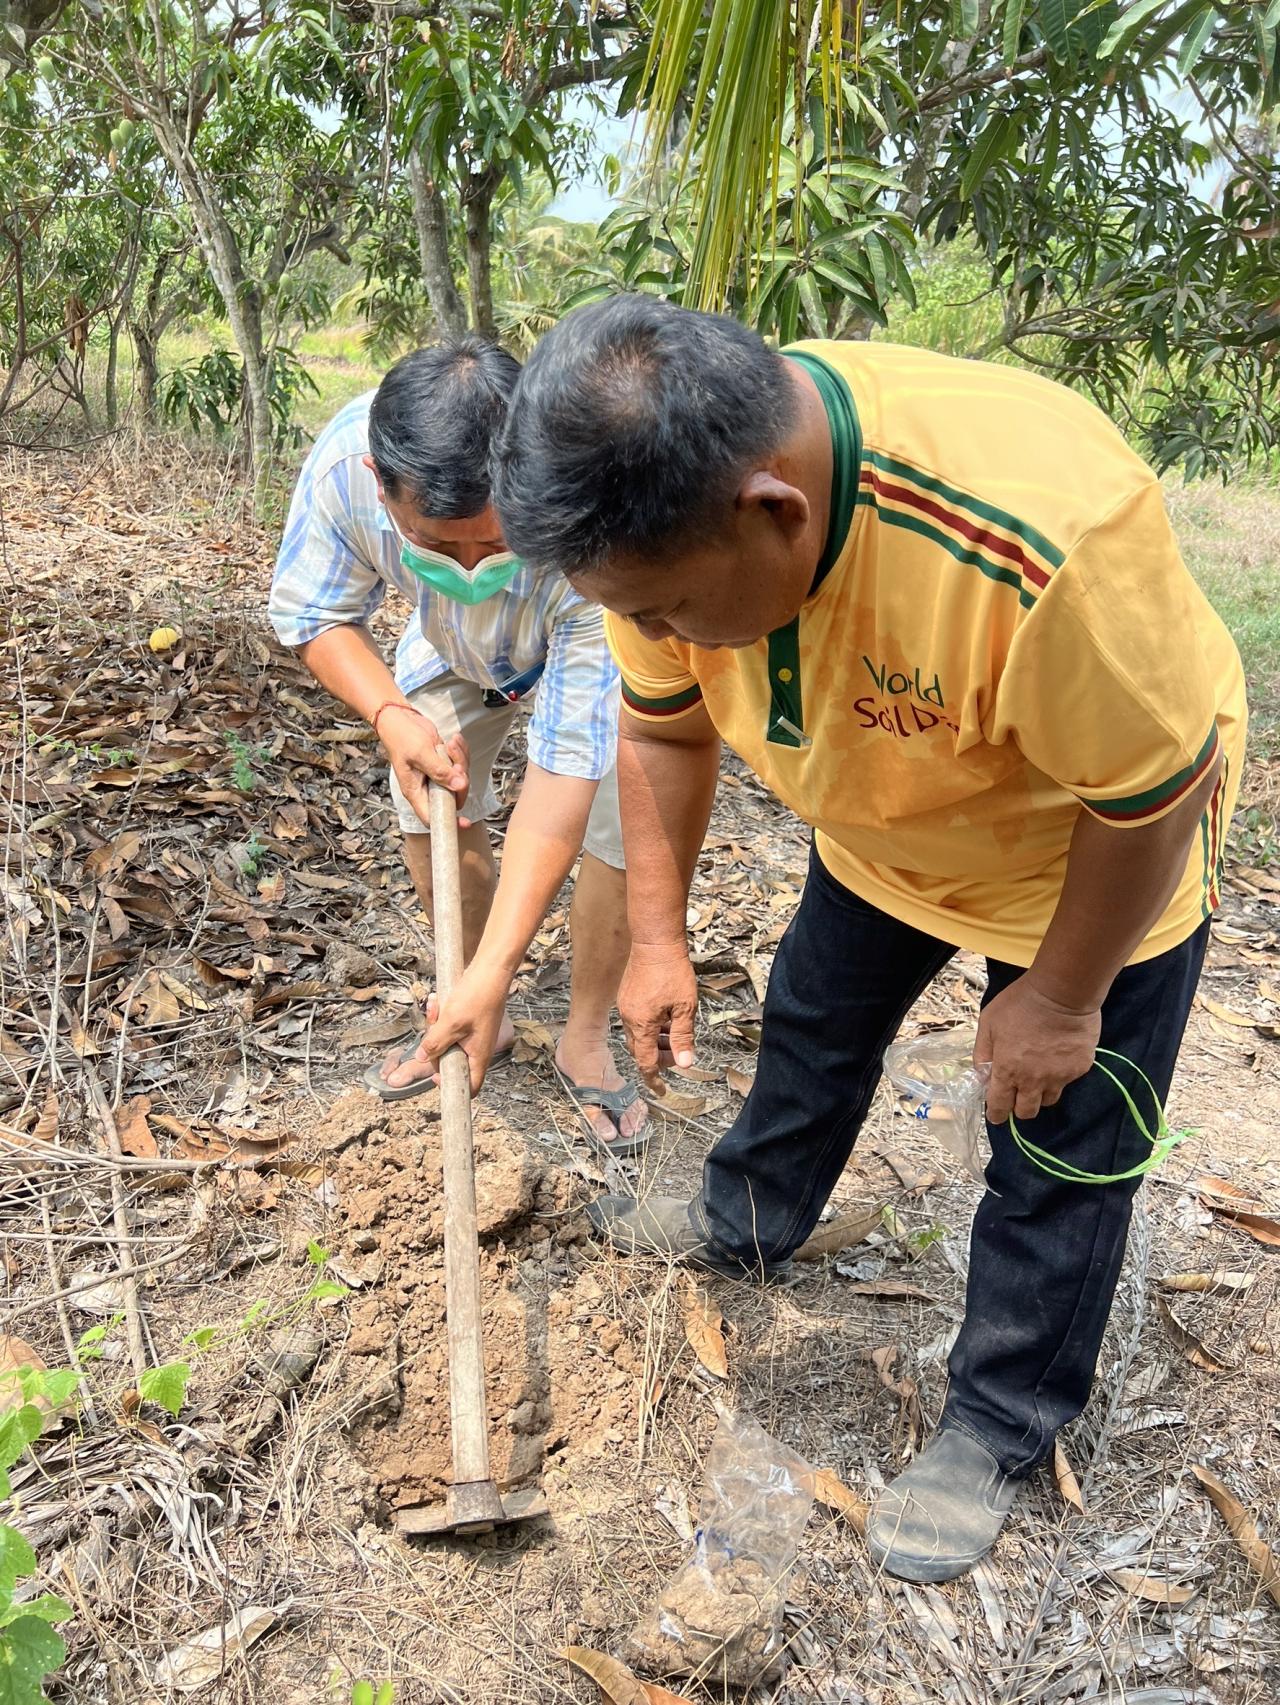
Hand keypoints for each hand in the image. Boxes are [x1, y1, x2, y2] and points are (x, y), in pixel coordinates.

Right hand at [380, 708, 471, 827]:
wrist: (400, 719)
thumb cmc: (402, 736)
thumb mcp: (420, 753)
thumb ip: (439, 771)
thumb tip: (458, 785)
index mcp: (416, 791)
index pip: (432, 817)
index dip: (449, 822)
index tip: (466, 823)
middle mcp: (427, 787)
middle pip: (453, 797)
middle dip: (460, 779)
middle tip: (455, 763)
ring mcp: (437, 776)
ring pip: (460, 779)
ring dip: (461, 760)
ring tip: (451, 744)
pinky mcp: (444, 765)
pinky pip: (461, 765)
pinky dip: (461, 752)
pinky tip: (453, 741)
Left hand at [385, 962, 510, 1096]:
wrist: (491, 970)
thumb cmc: (478, 996)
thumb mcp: (451, 1023)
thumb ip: (435, 1043)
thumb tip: (422, 1058)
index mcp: (479, 1056)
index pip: (470, 1086)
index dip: (452, 1085)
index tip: (435, 1074)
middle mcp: (477, 1048)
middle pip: (451, 1060)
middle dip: (435, 1045)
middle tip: (432, 1026)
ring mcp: (472, 1034)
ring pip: (446, 1041)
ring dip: (436, 1026)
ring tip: (435, 1006)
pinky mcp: (468, 1022)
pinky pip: (449, 1026)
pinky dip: (441, 1017)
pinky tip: (437, 1002)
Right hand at [618, 941, 698, 1089]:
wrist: (655, 941)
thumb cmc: (672, 972)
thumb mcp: (685, 1007)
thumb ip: (683, 1037)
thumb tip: (684, 1063)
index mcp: (642, 1024)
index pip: (645, 1061)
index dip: (654, 1078)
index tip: (661, 1090)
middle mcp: (629, 1018)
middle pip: (640, 1050)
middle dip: (658, 1059)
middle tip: (677, 1056)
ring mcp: (625, 1006)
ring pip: (638, 1035)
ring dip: (655, 1042)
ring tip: (674, 1036)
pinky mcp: (626, 996)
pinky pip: (635, 1021)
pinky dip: (650, 1028)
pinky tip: (665, 1020)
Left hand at [975, 974, 1100, 1124]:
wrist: (1062, 992)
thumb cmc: (1020, 1003)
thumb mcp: (988, 1022)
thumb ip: (983, 1052)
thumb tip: (982, 1074)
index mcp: (1007, 1071)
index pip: (1000, 1107)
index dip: (996, 1114)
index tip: (996, 1114)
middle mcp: (1033, 1081)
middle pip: (1026, 1112)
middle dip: (1019, 1106)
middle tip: (1018, 1093)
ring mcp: (1059, 1077)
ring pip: (1048, 1099)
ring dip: (1040, 1092)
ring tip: (1039, 1072)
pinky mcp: (1079, 1069)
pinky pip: (1067, 1081)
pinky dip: (1060, 1074)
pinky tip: (1057, 1055)